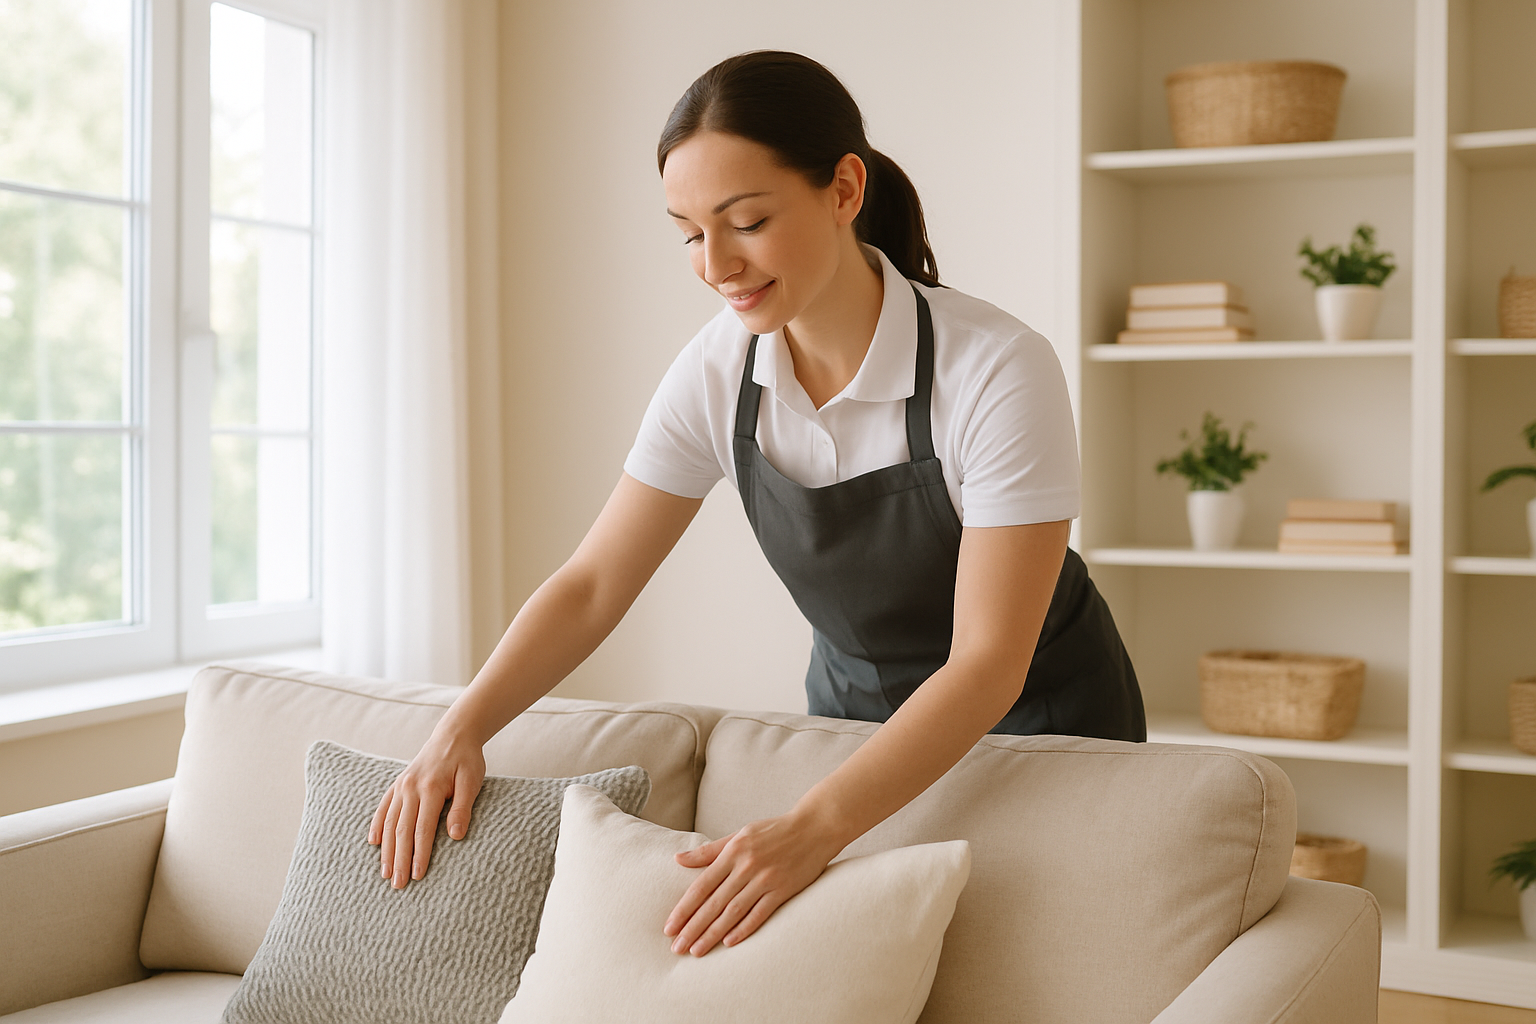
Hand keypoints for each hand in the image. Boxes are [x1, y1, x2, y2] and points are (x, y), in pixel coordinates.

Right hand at [367, 731, 485, 888]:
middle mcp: (410, 788)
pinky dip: (377, 826)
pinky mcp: (398, 784)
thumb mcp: (472, 781)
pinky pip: (383, 808)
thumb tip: (455, 836)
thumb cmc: (467, 760)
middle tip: (397, 885)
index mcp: (429, 788)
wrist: (454, 735)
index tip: (417, 875)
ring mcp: (401, 786)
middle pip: (401, 830)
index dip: (419, 854)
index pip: (422, 829)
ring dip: (386, 849)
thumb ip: (462, 808)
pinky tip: (374, 843)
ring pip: (389, 822)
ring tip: (385, 872)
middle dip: (399, 859)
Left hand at [663, 808, 844, 956]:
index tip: (669, 928)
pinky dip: (744, 929)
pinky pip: (760, 914)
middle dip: (693, 928)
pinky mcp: (783, 890)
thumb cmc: (774, 830)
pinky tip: (729, 942)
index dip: (683, 909)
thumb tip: (678, 859)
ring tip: (697, 950)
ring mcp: (765, 879)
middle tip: (677, 948)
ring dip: (713, 933)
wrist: (814, 828)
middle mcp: (746, 867)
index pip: (701, 886)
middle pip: (714, 903)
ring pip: (733, 912)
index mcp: (733, 852)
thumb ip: (710, 851)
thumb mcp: (739, 834)